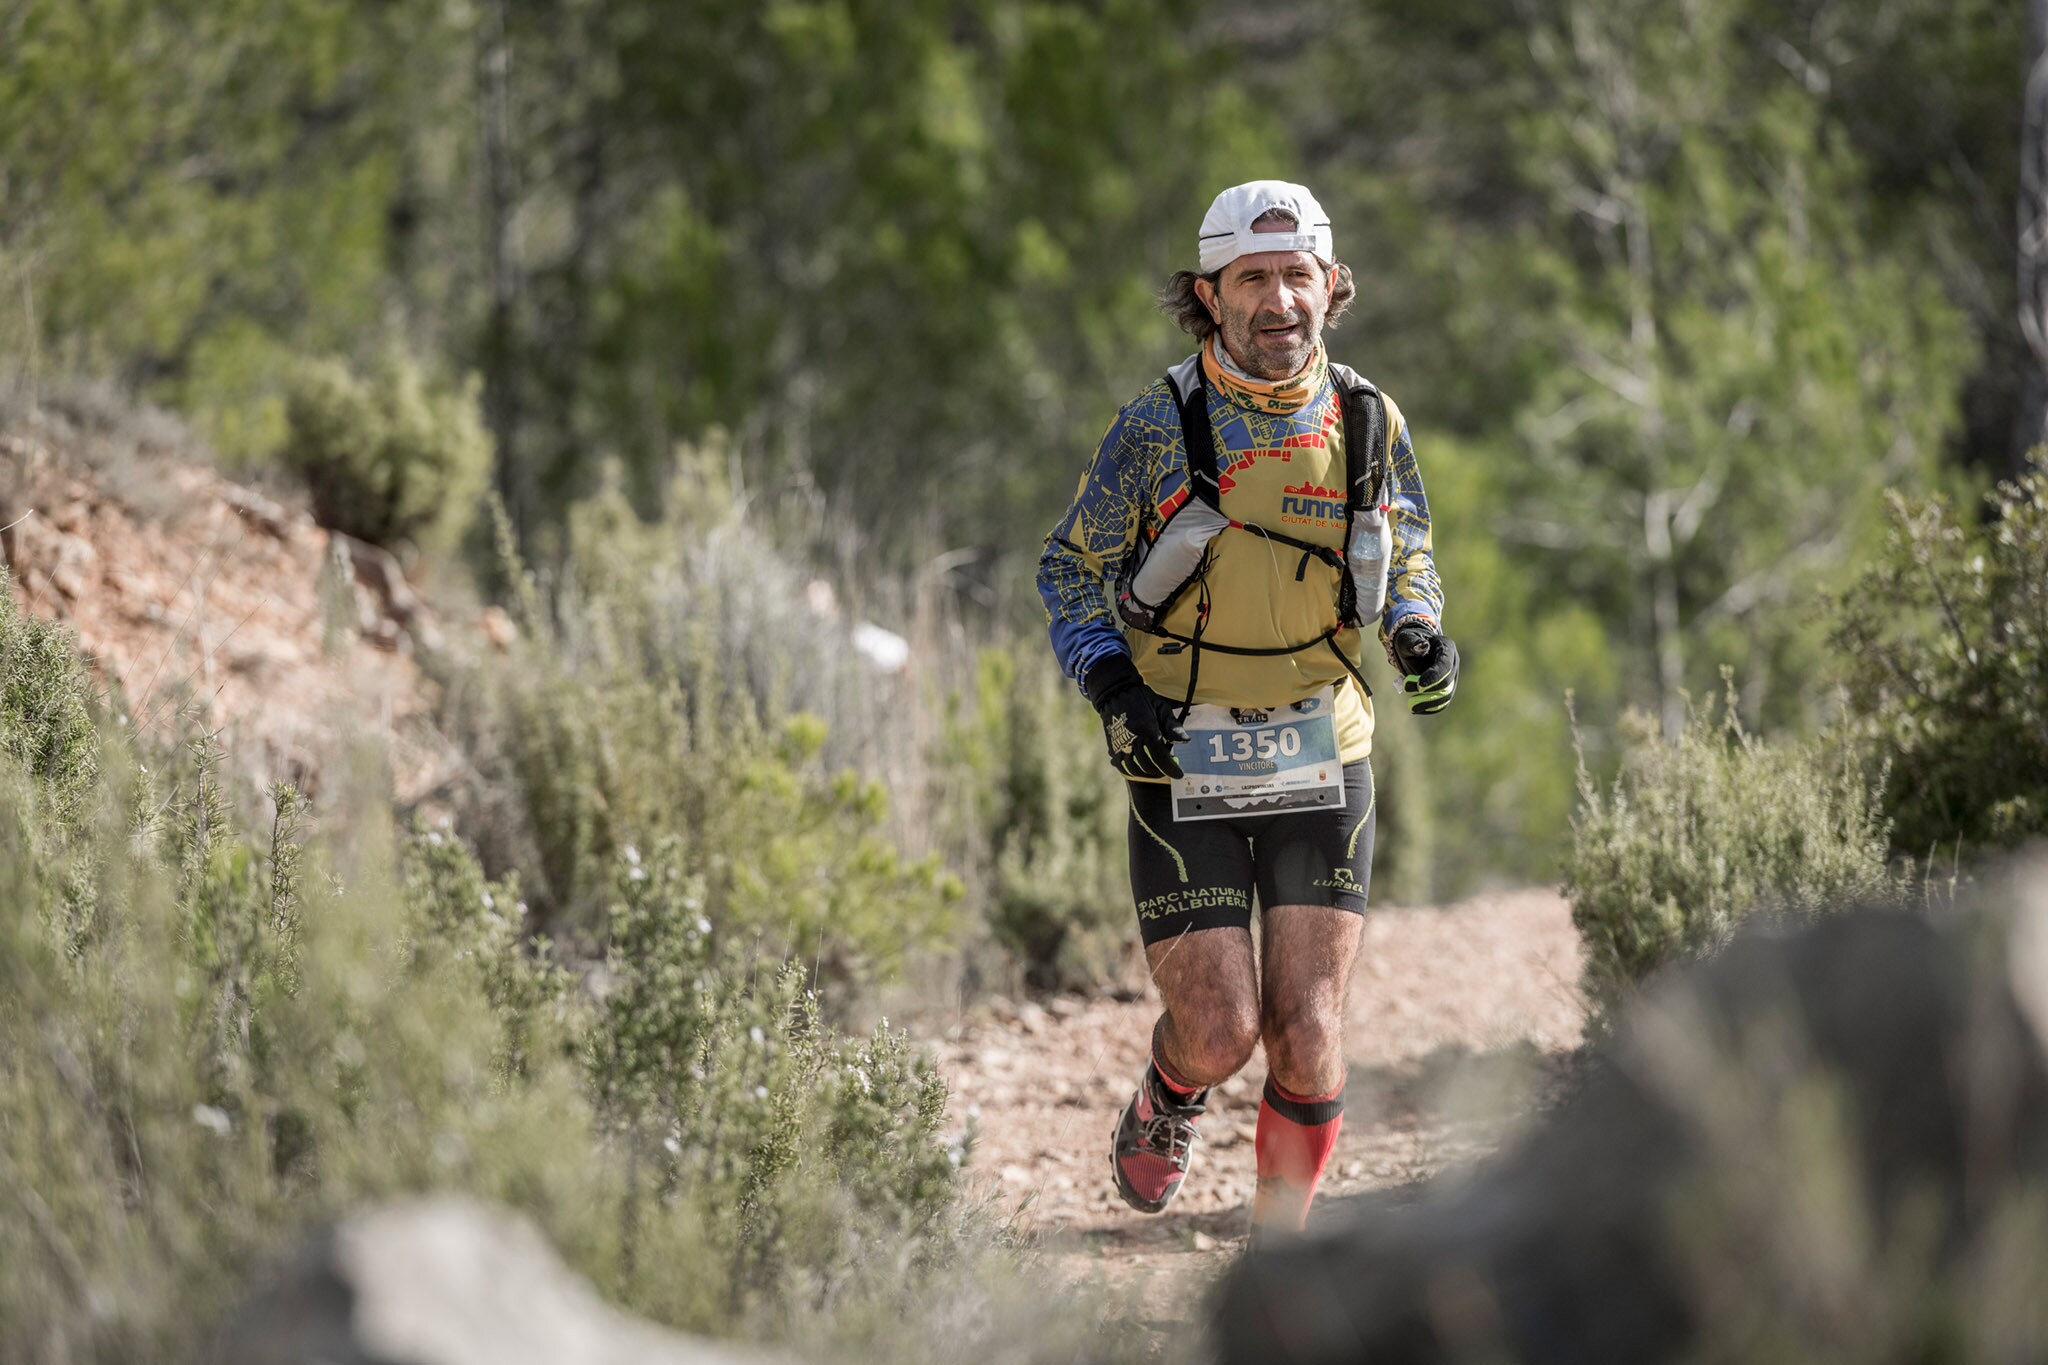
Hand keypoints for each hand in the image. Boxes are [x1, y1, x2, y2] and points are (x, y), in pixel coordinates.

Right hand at [1083, 655, 1187, 778]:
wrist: (1115, 692)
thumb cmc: (1141, 698)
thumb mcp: (1161, 708)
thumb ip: (1173, 727)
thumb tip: (1185, 741)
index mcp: (1147, 730)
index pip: (1161, 759)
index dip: (1171, 769)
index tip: (1179, 774)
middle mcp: (1133, 740)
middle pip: (1148, 767)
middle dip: (1161, 771)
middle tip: (1168, 769)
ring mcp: (1121, 745)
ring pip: (1135, 769)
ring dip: (1147, 773)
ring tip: (1155, 769)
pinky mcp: (1113, 747)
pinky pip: (1122, 766)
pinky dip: (1132, 770)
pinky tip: (1139, 767)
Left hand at [1389, 621, 1458, 714]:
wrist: (1412, 647)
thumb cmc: (1408, 640)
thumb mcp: (1406, 639)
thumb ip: (1412, 643)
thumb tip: (1421, 646)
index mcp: (1447, 647)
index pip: (1445, 665)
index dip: (1435, 677)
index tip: (1420, 687)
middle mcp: (1453, 663)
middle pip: (1447, 683)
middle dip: (1430, 693)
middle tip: (1410, 699)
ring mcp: (1451, 676)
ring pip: (1447, 695)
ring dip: (1430, 704)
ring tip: (1412, 707)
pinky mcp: (1446, 687)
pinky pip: (1442, 701)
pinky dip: (1431, 708)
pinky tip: (1418, 711)